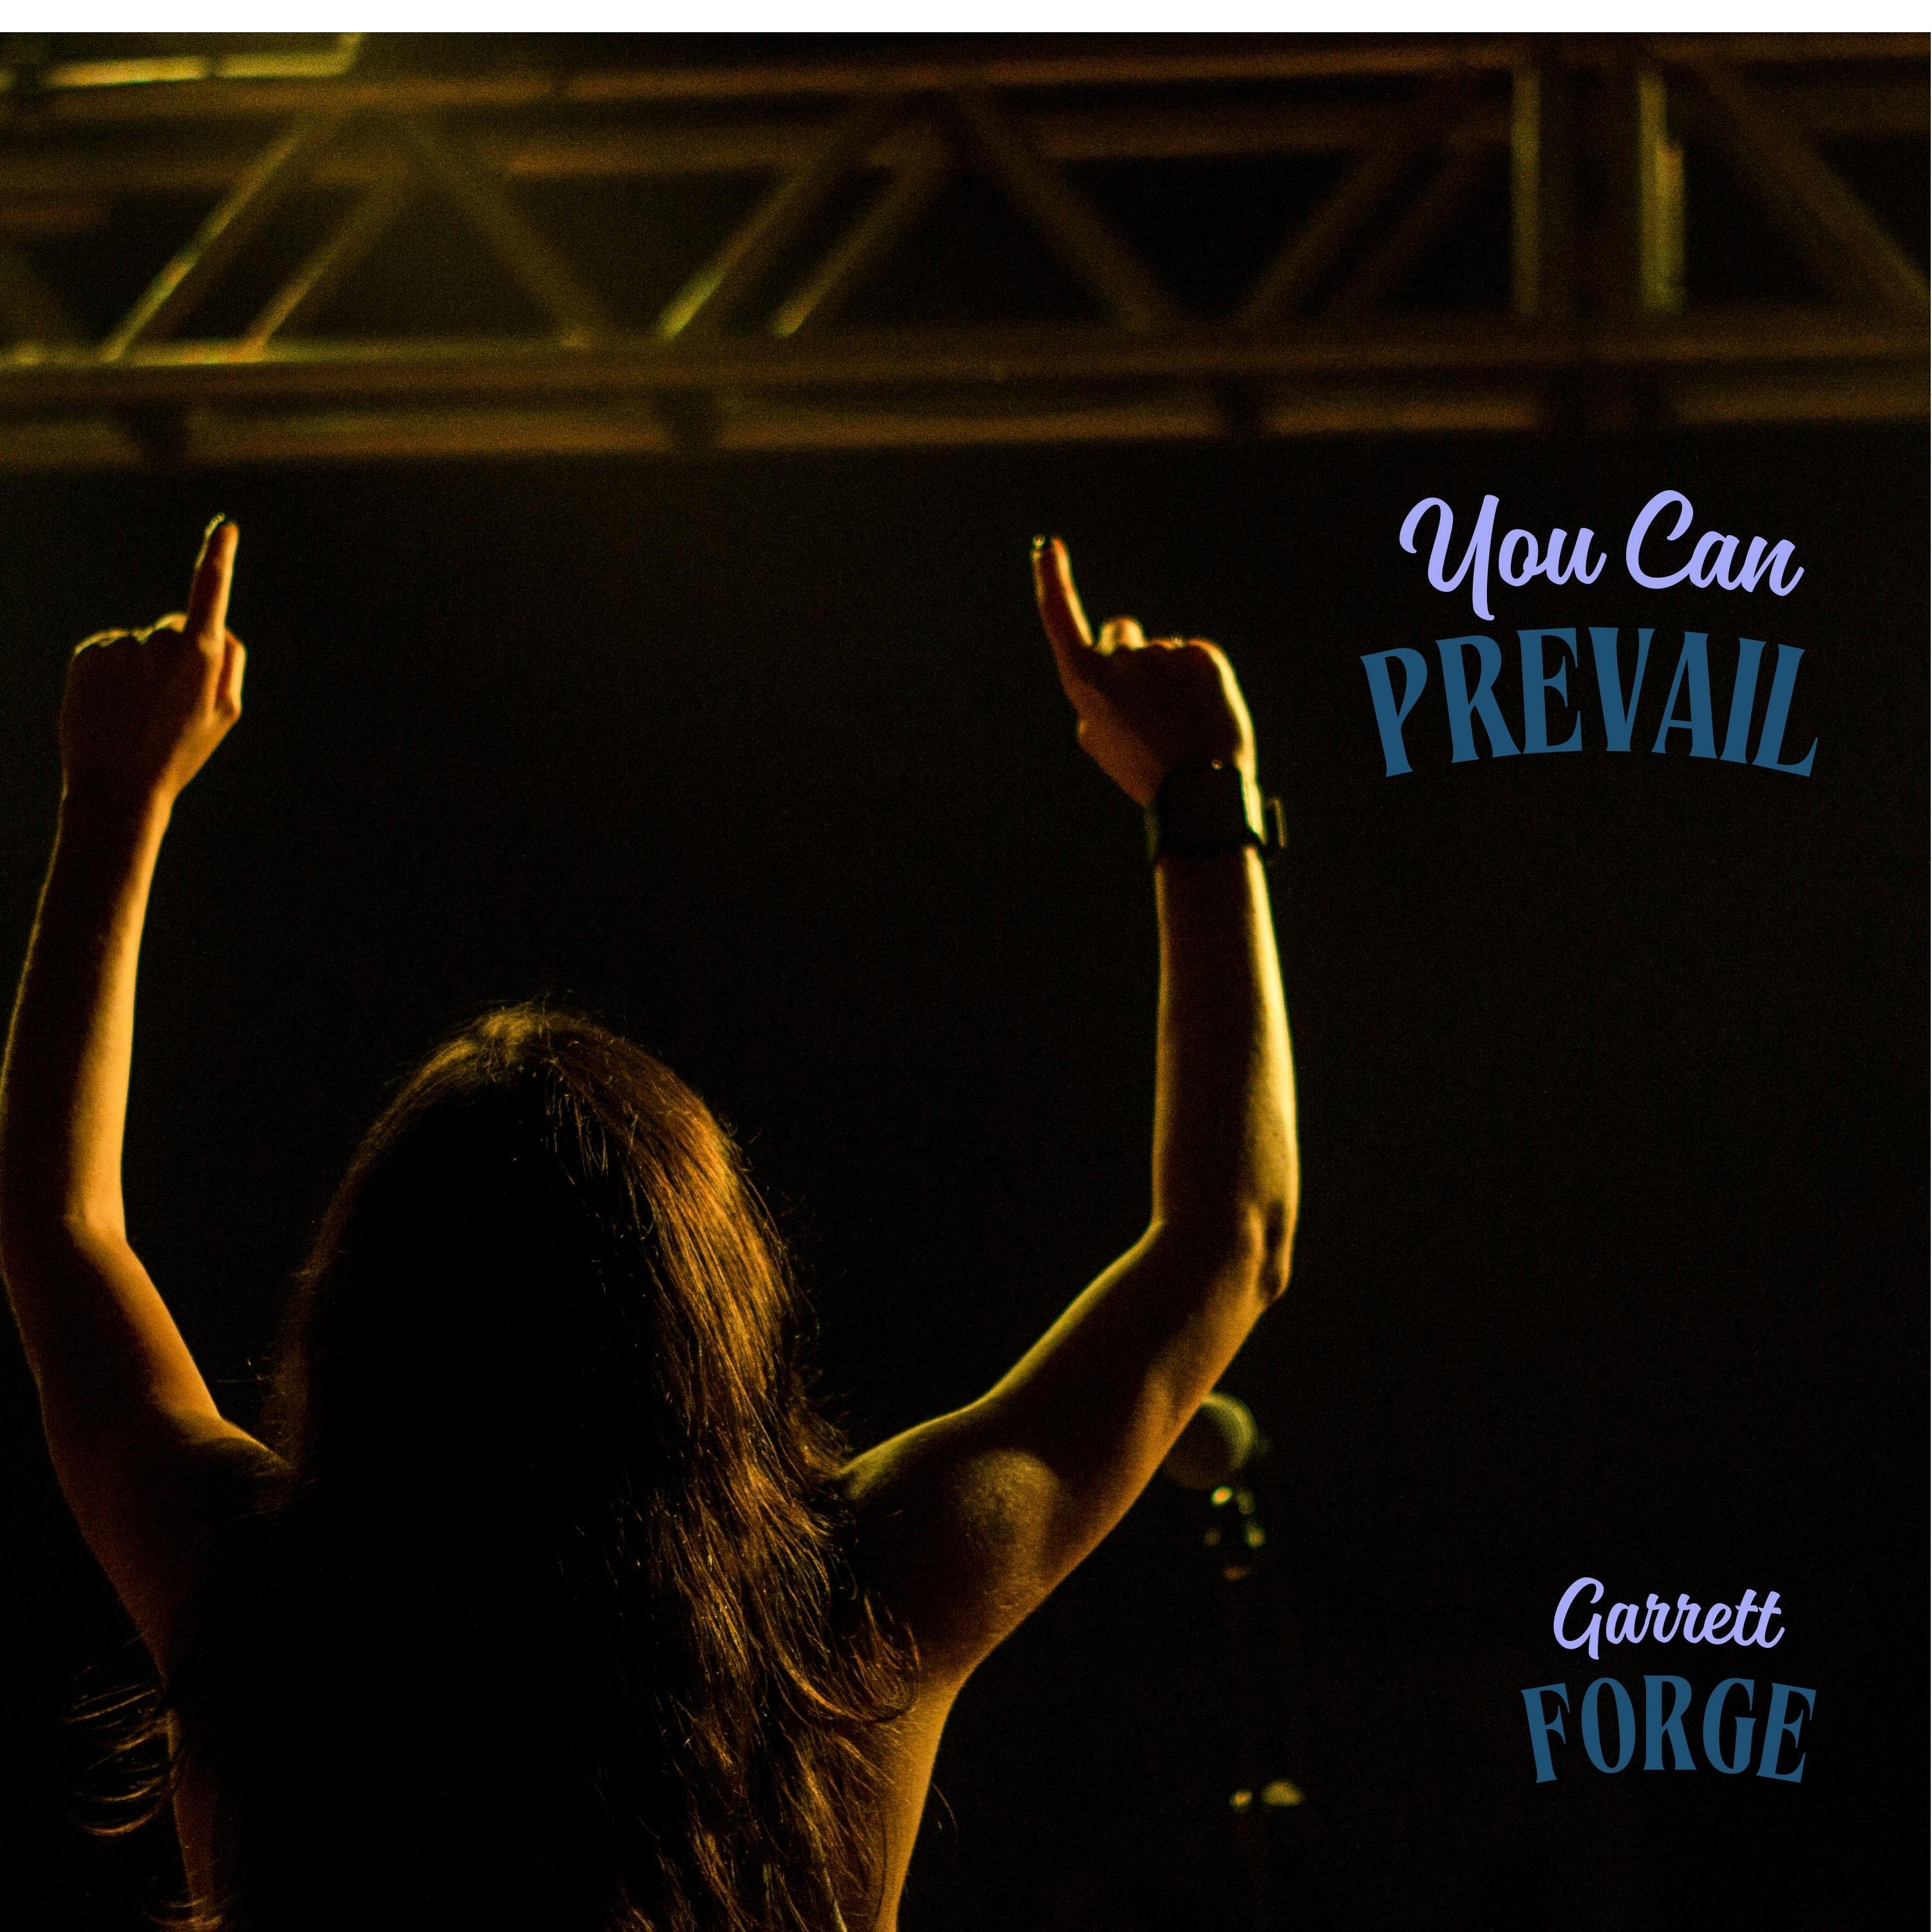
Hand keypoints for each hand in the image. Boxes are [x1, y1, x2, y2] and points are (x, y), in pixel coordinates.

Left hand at [59, 519, 246, 812]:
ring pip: (142, 642)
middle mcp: (160, 642)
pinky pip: (110, 649)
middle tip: (171, 706)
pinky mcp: (89, 653)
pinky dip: (112, 672)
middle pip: (179, 628)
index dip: (218, 556)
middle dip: (180, 654)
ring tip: (137, 712)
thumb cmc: (179, 752)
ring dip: (143, 668)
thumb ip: (228, 661)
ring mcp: (122, 646)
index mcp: (201, 656)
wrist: (117, 787)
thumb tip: (215, 624)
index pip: (211, 591)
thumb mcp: (224, 713)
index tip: (223, 526)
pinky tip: (112, 706)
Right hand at [1032, 536, 1254, 806]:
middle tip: (1147, 700)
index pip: (1061, 618)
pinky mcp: (1202, 656)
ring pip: (1163, 652)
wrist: (1197, 793)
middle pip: (1122, 632)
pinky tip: (1201, 712)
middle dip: (1130, 651)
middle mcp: (1120, 660)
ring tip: (1178, 722)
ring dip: (1169, 676)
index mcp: (1084, 681)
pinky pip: (1196, 656)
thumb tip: (1117, 661)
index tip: (1049, 548)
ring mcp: (1162, 655)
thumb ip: (1097, 692)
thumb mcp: (1099, 738)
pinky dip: (1198, 679)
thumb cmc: (1142, 770)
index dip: (1052, 580)